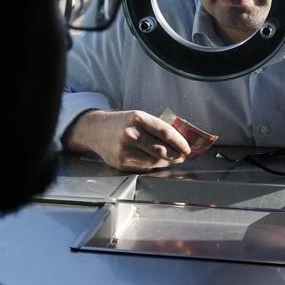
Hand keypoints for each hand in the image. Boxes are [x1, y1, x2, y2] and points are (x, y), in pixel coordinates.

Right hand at [64, 109, 191, 171]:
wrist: (96, 130)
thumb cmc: (122, 123)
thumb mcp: (138, 117)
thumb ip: (156, 128)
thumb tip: (179, 142)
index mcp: (138, 118)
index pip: (165, 132)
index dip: (179, 142)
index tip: (187, 148)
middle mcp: (131, 134)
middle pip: (161, 149)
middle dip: (176, 155)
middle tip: (182, 157)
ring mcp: (125, 150)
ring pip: (154, 161)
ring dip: (166, 162)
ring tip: (171, 159)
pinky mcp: (121, 162)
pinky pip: (144, 167)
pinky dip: (153, 166)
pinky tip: (157, 162)